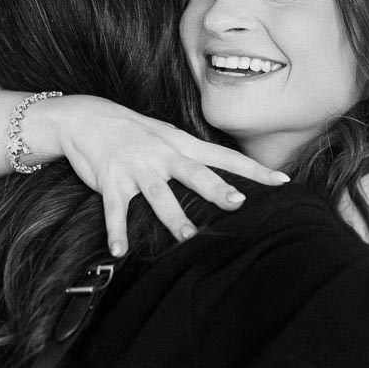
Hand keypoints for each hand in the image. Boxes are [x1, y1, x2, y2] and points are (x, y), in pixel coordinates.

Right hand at [27, 95, 288, 253]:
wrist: (85, 117)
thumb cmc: (134, 132)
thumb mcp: (168, 137)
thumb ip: (194, 157)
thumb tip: (228, 178)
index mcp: (181, 145)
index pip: (225, 157)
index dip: (254, 169)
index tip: (282, 181)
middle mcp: (162, 154)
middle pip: (194, 173)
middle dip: (215, 188)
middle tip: (237, 203)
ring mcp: (137, 167)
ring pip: (159, 193)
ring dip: (172, 216)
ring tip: (187, 237)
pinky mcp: (111, 180)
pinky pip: (115, 209)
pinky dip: (116, 230)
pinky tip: (120, 250)